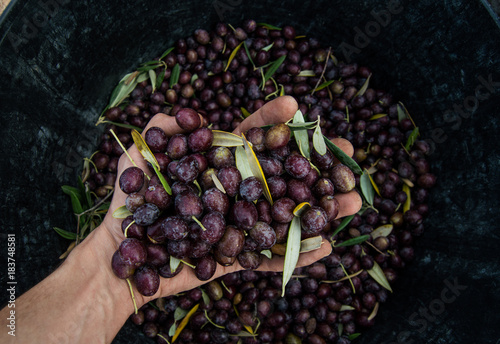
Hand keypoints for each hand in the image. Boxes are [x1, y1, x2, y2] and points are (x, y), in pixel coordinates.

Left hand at [99, 96, 361, 304]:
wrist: (120, 255)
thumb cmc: (129, 202)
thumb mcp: (139, 156)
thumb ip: (163, 129)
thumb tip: (193, 116)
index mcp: (217, 165)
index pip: (250, 138)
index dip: (271, 121)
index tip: (294, 106)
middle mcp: (235, 192)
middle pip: (281, 175)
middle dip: (315, 163)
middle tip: (347, 152)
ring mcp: (239, 225)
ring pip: (285, 216)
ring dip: (320, 210)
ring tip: (355, 201)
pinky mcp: (236, 257)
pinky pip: (268, 258)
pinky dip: (296, 257)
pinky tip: (327, 249)